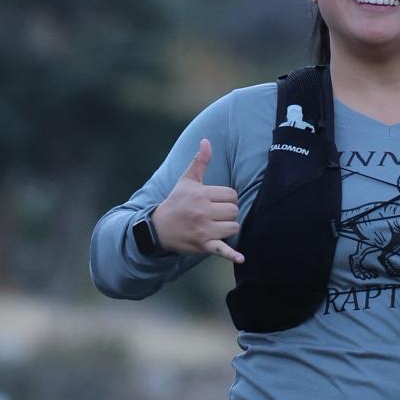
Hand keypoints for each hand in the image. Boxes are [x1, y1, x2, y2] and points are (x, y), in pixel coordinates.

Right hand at [151, 138, 242, 265]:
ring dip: (228, 228)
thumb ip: (200, 161)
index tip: (216, 202)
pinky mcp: (203, 245)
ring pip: (233, 227)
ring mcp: (203, 230)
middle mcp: (202, 211)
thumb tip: (206, 141)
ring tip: (216, 226)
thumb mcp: (186, 181)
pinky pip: (221, 250)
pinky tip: (241, 258)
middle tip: (215, 215)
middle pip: (234, 211)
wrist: (159, 228)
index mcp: (200, 194)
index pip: (232, 195)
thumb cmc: (176, 202)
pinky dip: (231, 254)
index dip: (227, 199)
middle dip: (228, 213)